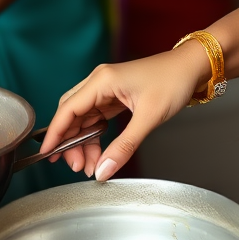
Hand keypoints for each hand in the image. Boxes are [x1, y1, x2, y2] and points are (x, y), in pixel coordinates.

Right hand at [39, 44, 210, 180]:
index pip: (68, 109)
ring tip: (90, 166)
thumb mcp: (149, 117)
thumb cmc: (172, 82)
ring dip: (83, 142)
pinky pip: (96, 118)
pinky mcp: (115, 96)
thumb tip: (103, 171)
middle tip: (77, 167)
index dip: (55, 133)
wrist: (192, 68)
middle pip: (72, 114)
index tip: (47, 155)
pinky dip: (95, 136)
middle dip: (70, 142)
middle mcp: (100, 82)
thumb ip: (124, 146)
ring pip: (83, 118)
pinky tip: (99, 152)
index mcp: (102, 81)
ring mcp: (107, 89)